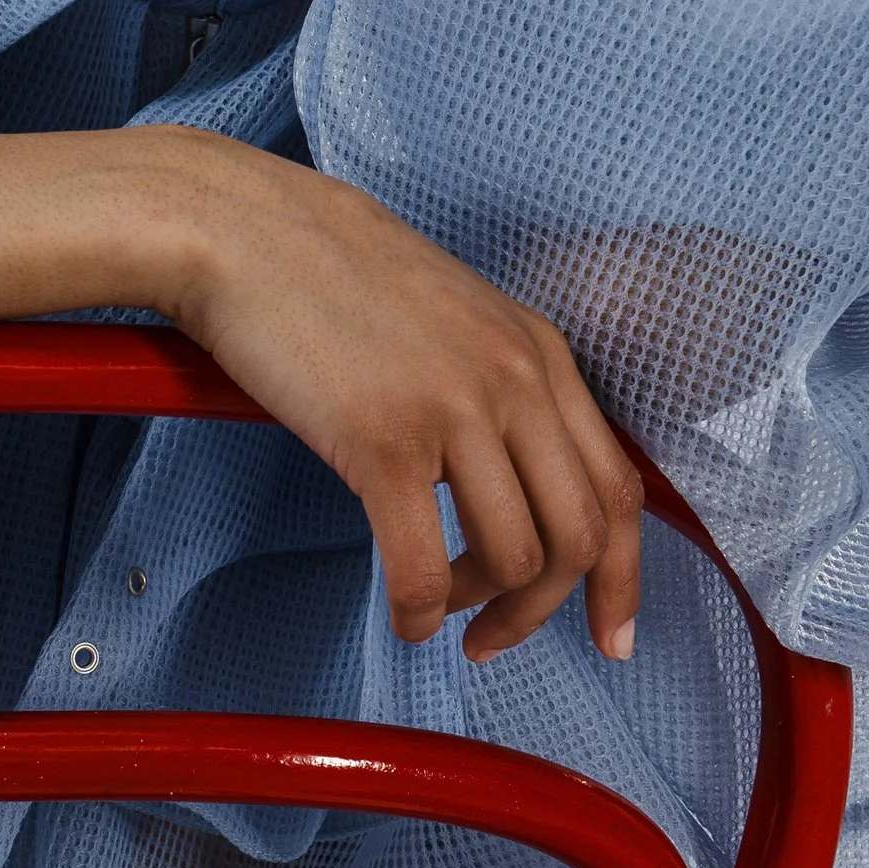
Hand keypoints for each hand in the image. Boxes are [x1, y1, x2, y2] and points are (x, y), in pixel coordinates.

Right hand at [158, 135, 643, 660]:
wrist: (245, 231)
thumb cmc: (331, 276)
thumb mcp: (456, 319)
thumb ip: (501, 388)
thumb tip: (516, 485)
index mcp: (541, 353)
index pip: (620, 488)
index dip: (623, 579)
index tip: (610, 635)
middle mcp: (516, 380)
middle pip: (581, 537)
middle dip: (544, 610)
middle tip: (494, 637)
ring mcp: (454, 408)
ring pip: (517, 558)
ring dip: (479, 607)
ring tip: (435, 606)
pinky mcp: (384, 439)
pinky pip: (423, 565)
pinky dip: (420, 611)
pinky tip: (403, 615)